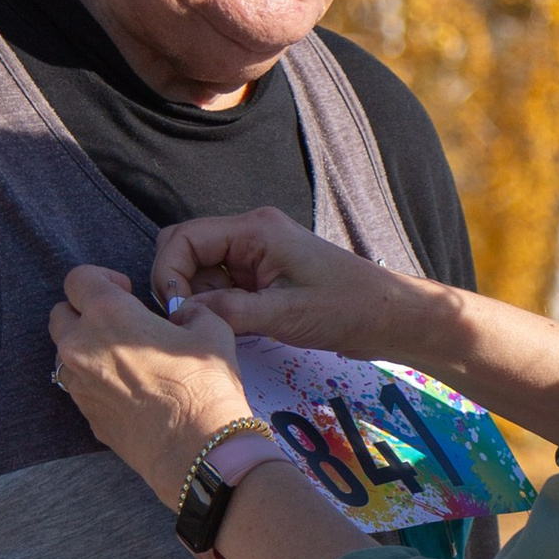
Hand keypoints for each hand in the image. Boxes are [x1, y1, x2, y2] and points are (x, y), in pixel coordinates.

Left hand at [52, 266, 254, 506]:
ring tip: (122, 357)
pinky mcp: (85, 414)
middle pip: (60, 314)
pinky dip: (94, 379)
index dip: (101, 279)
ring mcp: (78, 384)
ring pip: (65, 353)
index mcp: (108, 314)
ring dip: (86, 347)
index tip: (125, 291)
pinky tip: (127, 388)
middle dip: (84, 312)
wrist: (197, 448)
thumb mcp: (211, 330)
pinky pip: (79, 386)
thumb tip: (182, 315)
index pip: (78, 279)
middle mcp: (82, 346)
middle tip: (119, 322)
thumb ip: (190, 312)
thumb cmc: (204, 386)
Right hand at [149, 207, 424, 363]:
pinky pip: (221, 285)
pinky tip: (229, 327)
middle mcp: (251, 234)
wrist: (389, 316)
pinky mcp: (262, 276)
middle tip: (189, 322)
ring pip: (201, 270)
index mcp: (255, 229)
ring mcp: (256, 255)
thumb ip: (228, 311)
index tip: (177, 313)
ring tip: (215, 329)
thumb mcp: (284, 314)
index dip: (169, 274)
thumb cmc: (347, 308)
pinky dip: (216, 305)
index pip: (184, 238)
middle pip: (186, 249)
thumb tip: (182, 315)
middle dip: (177, 284)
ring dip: (198, 298)